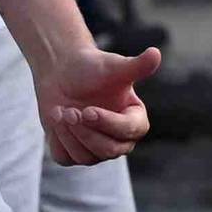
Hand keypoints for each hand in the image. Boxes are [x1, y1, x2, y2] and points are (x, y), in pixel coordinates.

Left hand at [36, 42, 158, 167]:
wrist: (64, 72)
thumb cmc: (93, 68)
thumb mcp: (114, 66)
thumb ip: (137, 65)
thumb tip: (155, 53)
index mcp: (136, 119)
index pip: (129, 131)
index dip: (108, 123)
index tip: (88, 110)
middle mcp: (120, 139)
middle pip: (108, 150)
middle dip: (86, 131)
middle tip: (69, 111)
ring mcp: (97, 150)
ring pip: (85, 157)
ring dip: (68, 134)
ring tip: (60, 111)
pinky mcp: (74, 154)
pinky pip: (65, 158)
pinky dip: (57, 139)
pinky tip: (56, 119)